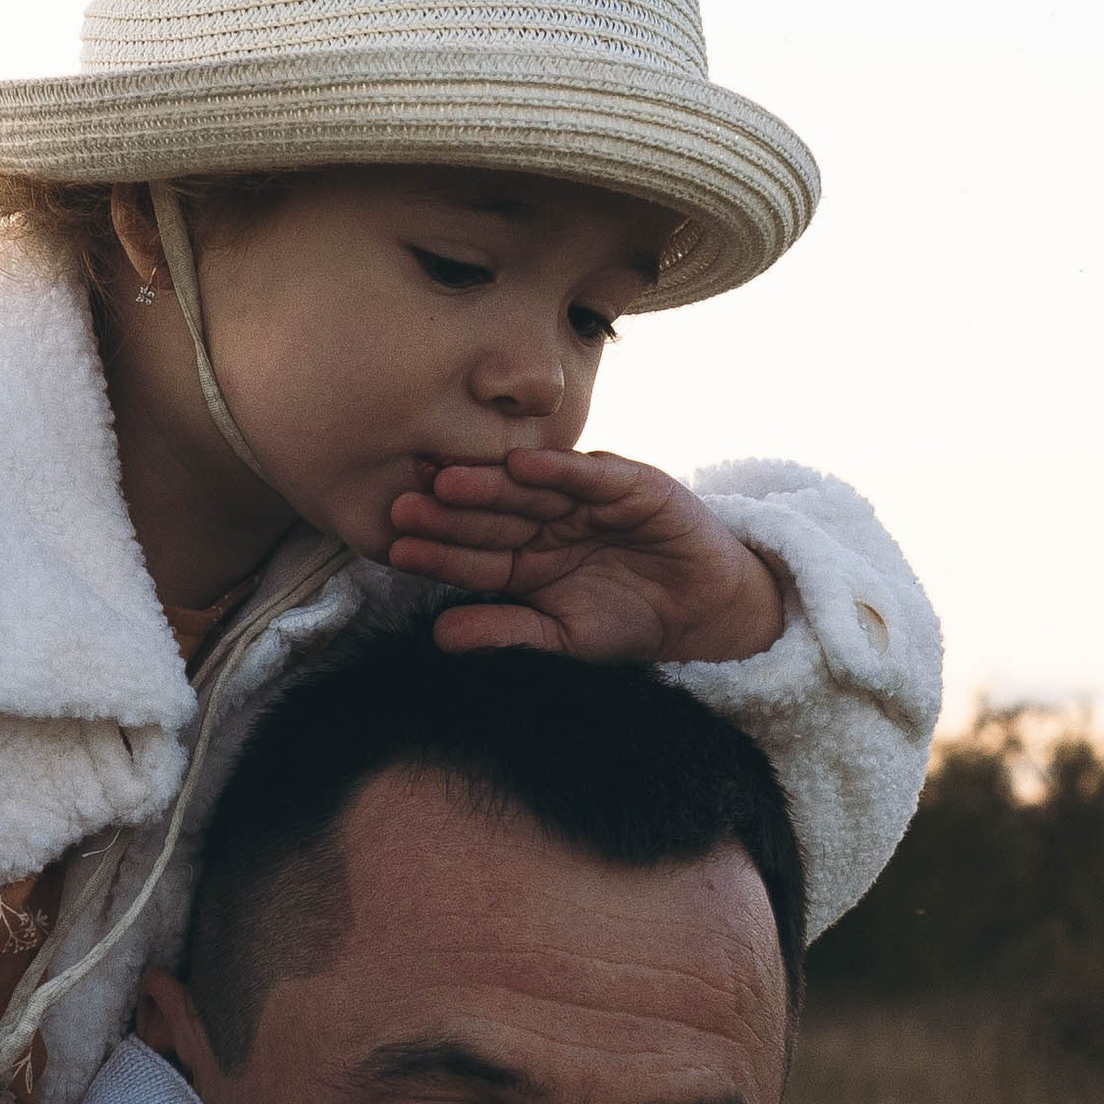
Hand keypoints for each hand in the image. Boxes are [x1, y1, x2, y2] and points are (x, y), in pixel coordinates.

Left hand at [390, 450, 785, 665]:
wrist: (705, 613)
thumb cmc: (629, 624)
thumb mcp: (563, 638)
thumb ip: (507, 633)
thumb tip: (438, 636)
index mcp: (523, 562)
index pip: (473, 556)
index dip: (438, 552)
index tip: (397, 549)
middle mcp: (545, 524)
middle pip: (491, 516)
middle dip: (449, 512)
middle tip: (405, 505)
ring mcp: (583, 501)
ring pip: (529, 490)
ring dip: (489, 483)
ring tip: (447, 481)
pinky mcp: (628, 485)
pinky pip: (589, 475)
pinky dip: (559, 469)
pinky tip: (522, 464)